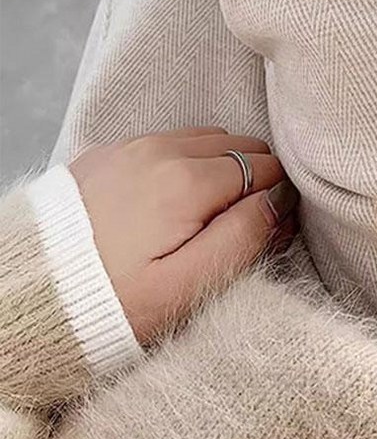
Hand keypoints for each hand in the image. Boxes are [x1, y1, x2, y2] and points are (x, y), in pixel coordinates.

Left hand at [71, 131, 297, 341]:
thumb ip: (240, 241)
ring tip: (215, 207)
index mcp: (187, 181)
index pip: (262, 169)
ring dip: (219, 163)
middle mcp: (159, 151)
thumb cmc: (115, 301)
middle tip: (248, 218)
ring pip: (199, 138)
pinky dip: (181, 159)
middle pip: (235, 145)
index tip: (271, 226)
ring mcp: (128, 149)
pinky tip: (174, 196)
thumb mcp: (187, 287)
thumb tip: (274, 203)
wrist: (38, 293)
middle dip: (253, 175)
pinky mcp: (103, 156)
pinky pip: (161, 142)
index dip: (276, 197)